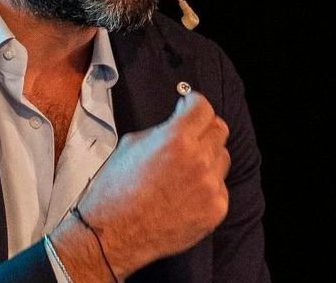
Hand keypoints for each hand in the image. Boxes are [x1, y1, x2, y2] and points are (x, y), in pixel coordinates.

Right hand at [78, 90, 230, 276]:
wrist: (114, 232)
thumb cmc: (115, 188)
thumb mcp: (131, 144)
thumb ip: (161, 131)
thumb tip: (177, 123)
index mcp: (176, 138)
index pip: (203, 107)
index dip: (194, 103)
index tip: (189, 106)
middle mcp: (199, 160)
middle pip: (219, 129)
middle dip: (203, 127)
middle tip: (189, 134)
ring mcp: (211, 187)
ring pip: (222, 157)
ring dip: (207, 156)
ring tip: (184, 168)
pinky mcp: (215, 210)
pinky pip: (220, 187)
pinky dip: (206, 185)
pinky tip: (184, 192)